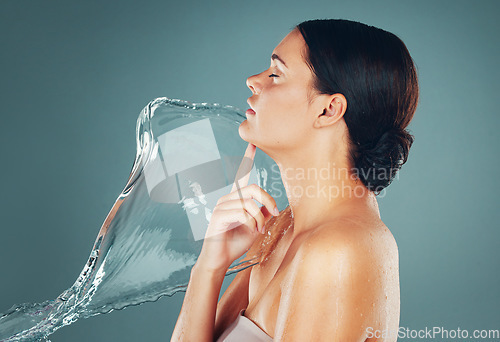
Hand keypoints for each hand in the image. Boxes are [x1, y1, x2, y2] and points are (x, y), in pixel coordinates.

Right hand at [197, 143, 278, 272]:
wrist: (220, 260)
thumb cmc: (236, 243)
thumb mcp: (256, 227)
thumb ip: (263, 214)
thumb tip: (273, 207)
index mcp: (236, 198)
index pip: (242, 175)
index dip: (247, 158)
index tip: (253, 144)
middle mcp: (227, 198)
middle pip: (252, 188)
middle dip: (268, 200)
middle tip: (275, 213)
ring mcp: (221, 206)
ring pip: (249, 203)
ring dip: (260, 218)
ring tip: (260, 229)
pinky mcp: (218, 216)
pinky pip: (242, 213)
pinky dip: (252, 223)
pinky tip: (253, 231)